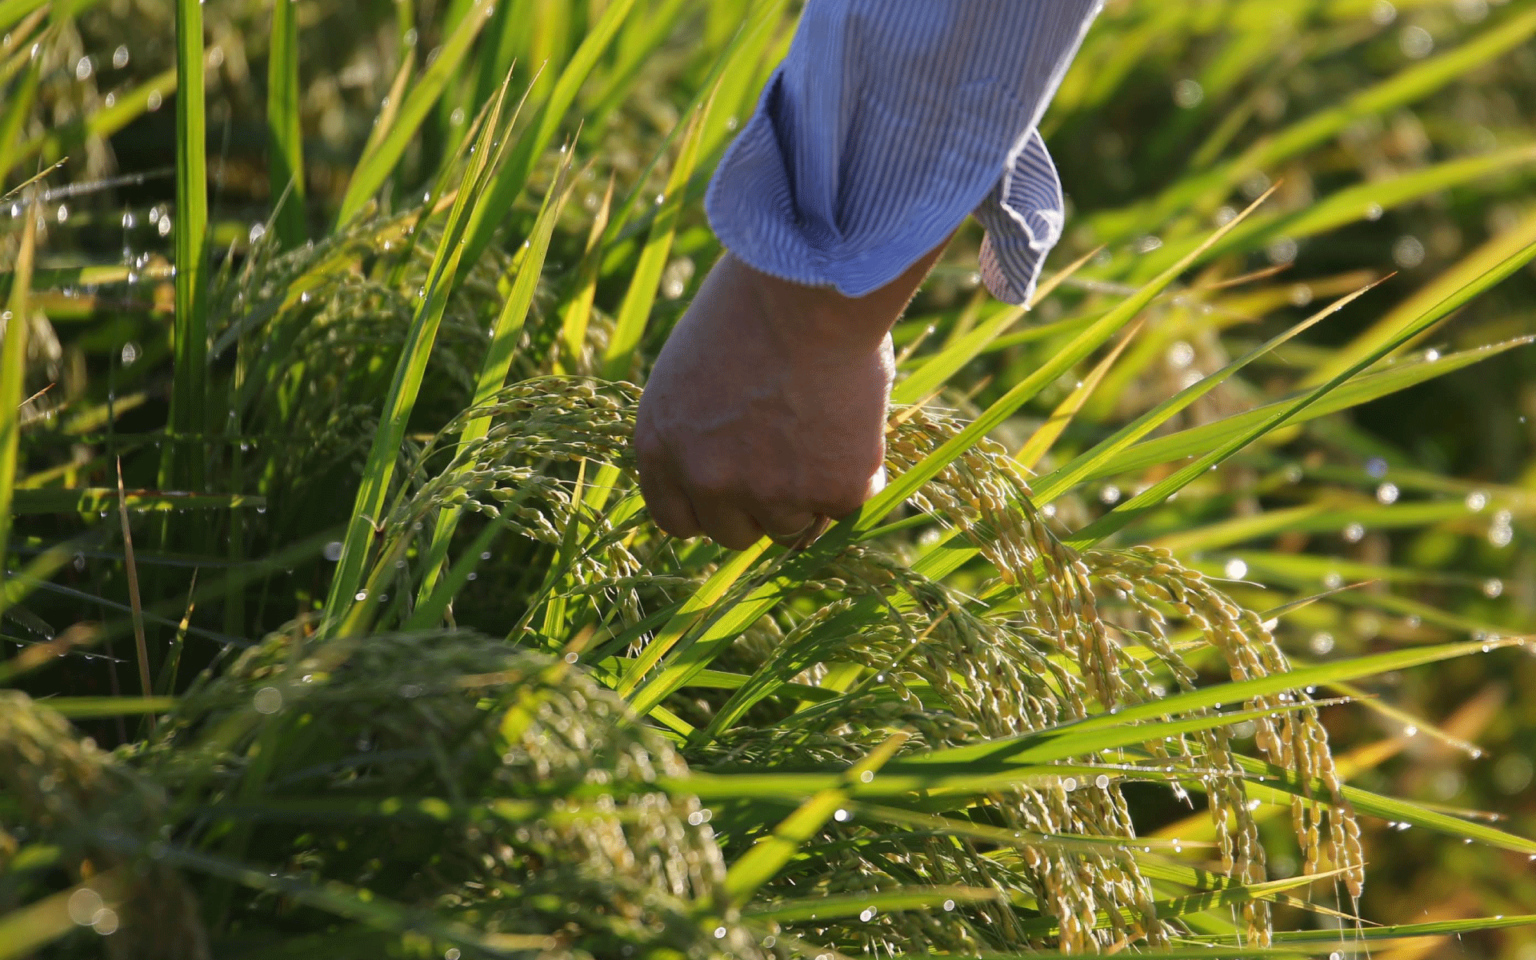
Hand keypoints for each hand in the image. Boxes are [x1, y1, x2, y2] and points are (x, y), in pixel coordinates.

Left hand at [634, 244, 944, 549]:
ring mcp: (767, 492)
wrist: (809, 287)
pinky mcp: (828, 491)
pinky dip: (858, 470)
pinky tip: (854, 418)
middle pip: (734, 533)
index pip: (676, 519)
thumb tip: (730, 458)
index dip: (711, 507)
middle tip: (791, 455)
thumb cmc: (753, 303)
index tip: (737, 490)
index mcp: (660, 445)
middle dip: (762, 506)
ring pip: (793, 524)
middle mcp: (704, 478)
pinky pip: (847, 502)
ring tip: (823, 424)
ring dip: (810, 490)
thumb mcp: (694, 365)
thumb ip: (700, 424)